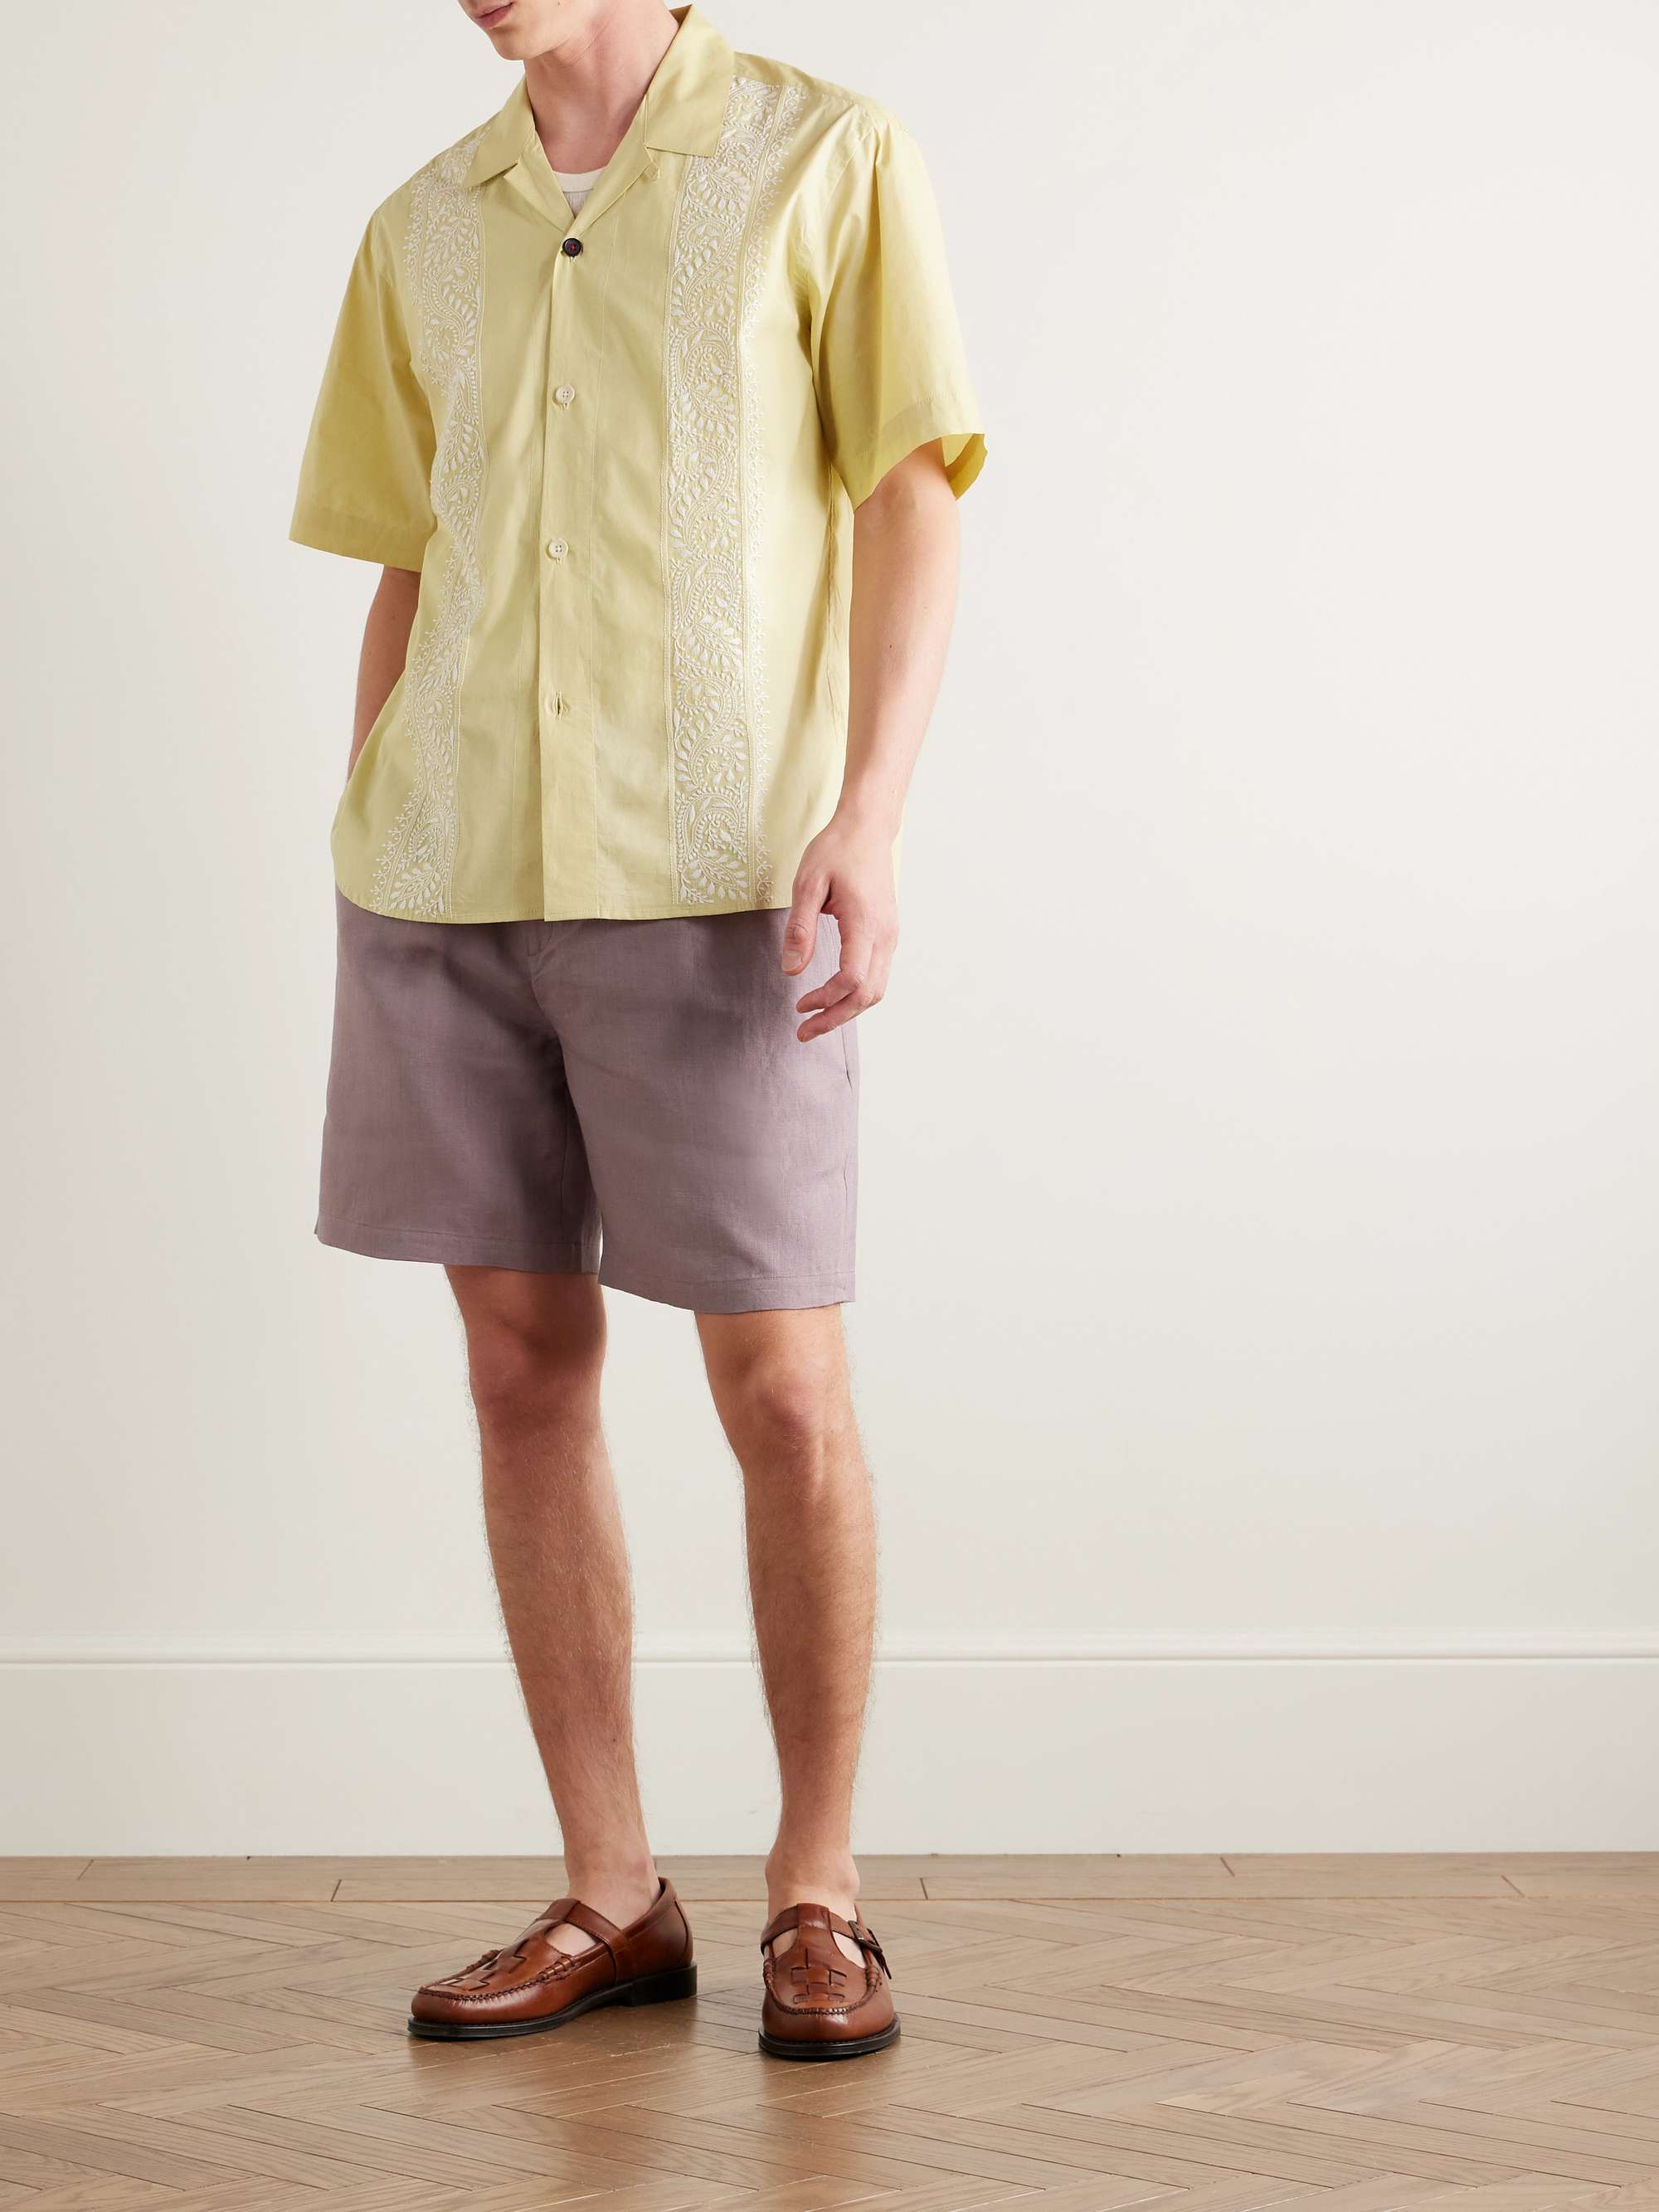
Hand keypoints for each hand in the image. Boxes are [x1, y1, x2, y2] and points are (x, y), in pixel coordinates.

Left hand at [781, 813, 898, 1041]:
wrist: (867, 828)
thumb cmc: (836, 851)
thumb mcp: (807, 883)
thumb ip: (799, 929)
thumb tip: (790, 971)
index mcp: (865, 923)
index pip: (851, 979)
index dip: (825, 999)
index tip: (799, 1004)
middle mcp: (884, 935)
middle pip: (868, 994)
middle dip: (836, 1018)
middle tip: (804, 1032)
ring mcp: (890, 936)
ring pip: (876, 989)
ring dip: (847, 1010)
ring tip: (816, 1020)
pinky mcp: (887, 934)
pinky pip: (877, 975)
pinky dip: (856, 994)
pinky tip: (833, 996)